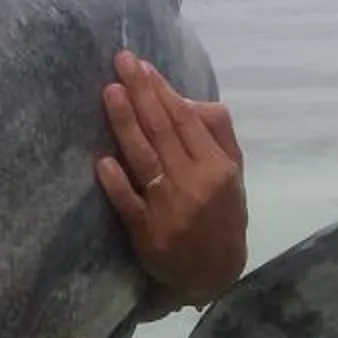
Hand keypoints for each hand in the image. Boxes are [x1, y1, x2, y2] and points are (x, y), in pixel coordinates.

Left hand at [95, 51, 247, 309]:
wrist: (213, 275)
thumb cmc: (221, 217)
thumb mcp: (234, 176)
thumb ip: (218, 136)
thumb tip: (191, 99)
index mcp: (217, 167)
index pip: (186, 120)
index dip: (163, 91)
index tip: (142, 66)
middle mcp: (195, 183)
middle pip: (163, 131)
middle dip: (141, 93)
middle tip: (121, 62)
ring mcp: (170, 208)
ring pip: (145, 158)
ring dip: (126, 124)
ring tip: (110, 92)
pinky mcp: (147, 232)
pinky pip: (129, 203)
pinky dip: (117, 183)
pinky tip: (103, 161)